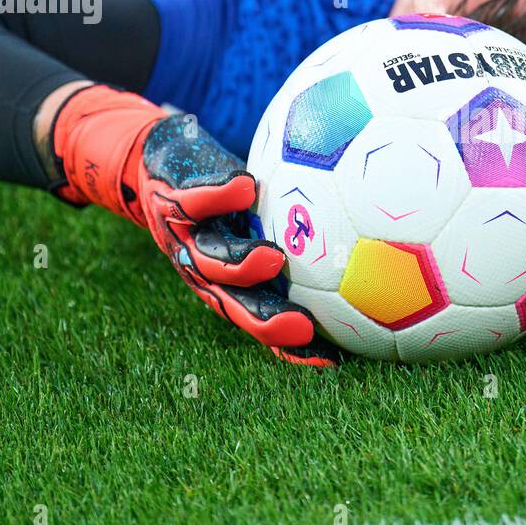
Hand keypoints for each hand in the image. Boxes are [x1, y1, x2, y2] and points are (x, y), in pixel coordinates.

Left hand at [50, 85, 335, 366]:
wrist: (154, 163)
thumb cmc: (222, 199)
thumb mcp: (257, 223)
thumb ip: (299, 243)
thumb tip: (372, 253)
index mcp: (229, 283)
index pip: (262, 321)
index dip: (291, 346)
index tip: (331, 361)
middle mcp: (207, 269)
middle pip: (233, 305)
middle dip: (264, 320)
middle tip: (301, 328)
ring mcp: (189, 235)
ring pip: (211, 259)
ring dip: (239, 263)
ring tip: (273, 259)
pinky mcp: (175, 197)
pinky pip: (196, 200)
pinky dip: (219, 196)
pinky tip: (248, 188)